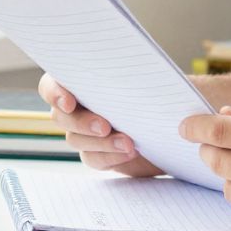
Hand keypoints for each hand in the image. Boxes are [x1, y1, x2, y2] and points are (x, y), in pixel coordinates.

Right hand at [39, 73, 163, 176]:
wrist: (178, 124)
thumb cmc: (166, 93)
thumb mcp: (156, 78)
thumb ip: (139, 73)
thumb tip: (136, 71)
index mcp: (83, 79)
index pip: (52, 84)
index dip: (55, 92)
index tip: (69, 102)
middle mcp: (78, 106)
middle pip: (60, 116)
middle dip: (81, 122)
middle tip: (105, 126)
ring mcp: (86, 132)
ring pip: (75, 140)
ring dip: (100, 142)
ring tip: (129, 142)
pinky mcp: (99, 153)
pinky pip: (93, 159)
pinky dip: (110, 156)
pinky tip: (130, 152)